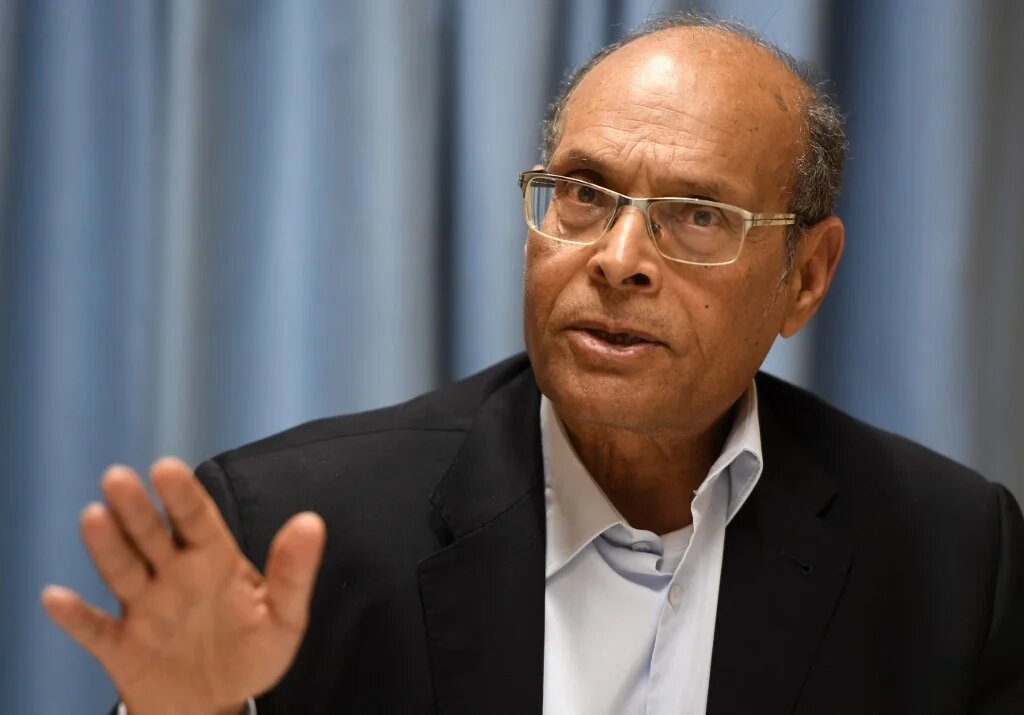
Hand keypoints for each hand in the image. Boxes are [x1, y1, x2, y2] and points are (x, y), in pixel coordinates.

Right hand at [41, 457, 325, 714]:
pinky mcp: (121, 647)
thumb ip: (294, 572)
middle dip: (135, 510)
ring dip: (106, 547)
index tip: (167, 468)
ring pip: (122, 571)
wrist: (216, 704)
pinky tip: (56, 597)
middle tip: (117, 477)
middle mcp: (172, 576)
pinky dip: (76, 616)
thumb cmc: (252, 653)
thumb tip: (312, 521)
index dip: (182, 496)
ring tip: (93, 517)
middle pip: (151, 536)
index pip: (196, 520)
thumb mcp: (284, 616)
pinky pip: (95, 630)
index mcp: (212, 561)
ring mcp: (144, 609)